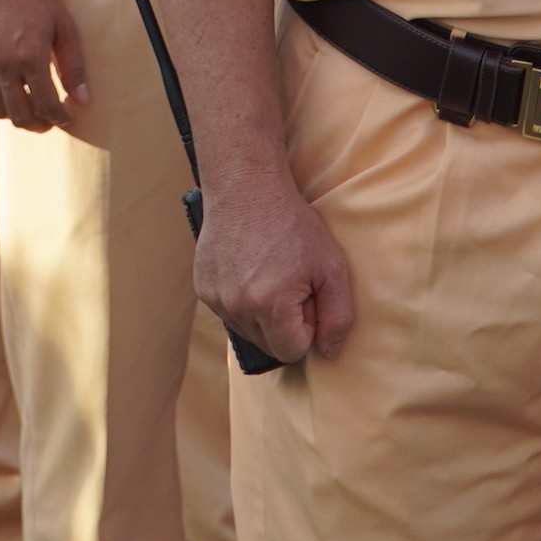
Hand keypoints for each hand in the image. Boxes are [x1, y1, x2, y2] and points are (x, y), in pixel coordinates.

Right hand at [0, 0, 86, 131]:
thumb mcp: (63, 24)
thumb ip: (73, 65)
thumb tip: (83, 100)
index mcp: (30, 57)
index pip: (47, 105)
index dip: (61, 117)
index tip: (68, 116)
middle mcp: (3, 65)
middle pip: (20, 116)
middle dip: (39, 124)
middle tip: (51, 119)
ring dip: (16, 116)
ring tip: (30, 108)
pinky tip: (5, 96)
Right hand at [194, 175, 351, 366]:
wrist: (247, 188)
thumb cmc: (292, 224)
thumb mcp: (331, 266)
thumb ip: (338, 316)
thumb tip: (329, 352)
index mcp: (271, 305)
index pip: (291, 351)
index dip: (306, 327)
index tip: (306, 295)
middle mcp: (237, 307)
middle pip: (267, 345)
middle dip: (284, 324)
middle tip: (290, 283)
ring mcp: (216, 298)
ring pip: (246, 330)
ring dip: (261, 314)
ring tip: (268, 274)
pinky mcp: (202, 288)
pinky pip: (227, 312)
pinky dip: (240, 301)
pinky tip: (248, 270)